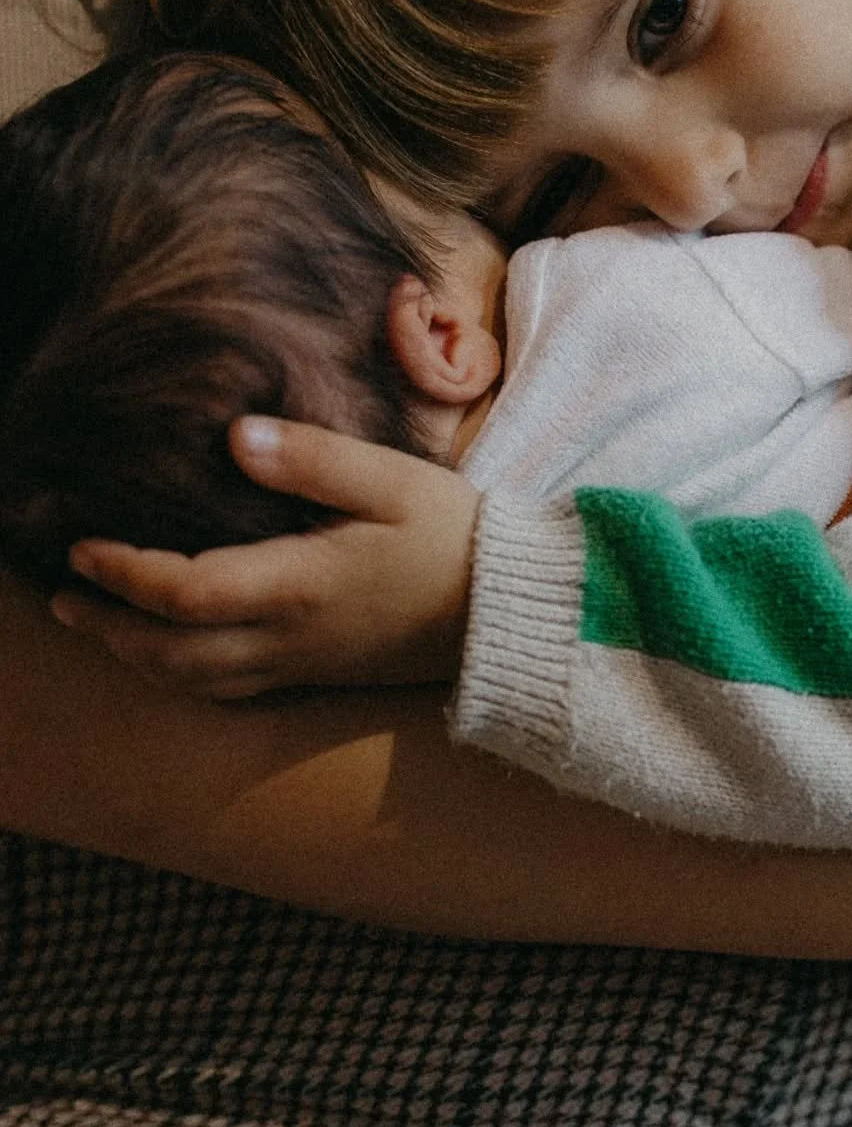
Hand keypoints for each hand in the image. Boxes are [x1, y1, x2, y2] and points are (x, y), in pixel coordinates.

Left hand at [50, 416, 479, 697]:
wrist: (512, 612)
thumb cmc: (457, 538)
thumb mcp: (393, 481)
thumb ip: (314, 459)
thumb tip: (238, 436)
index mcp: (300, 586)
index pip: (184, 590)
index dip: (123, 573)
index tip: (82, 548)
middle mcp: (291, 637)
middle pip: (171, 653)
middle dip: (109, 628)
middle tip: (65, 598)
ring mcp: (305, 664)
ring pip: (196, 680)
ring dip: (138, 657)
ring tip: (104, 625)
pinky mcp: (321, 675)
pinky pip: (232, 690)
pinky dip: (185, 675)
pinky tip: (176, 654)